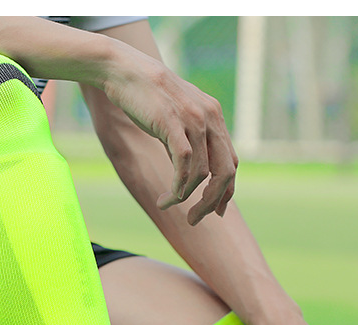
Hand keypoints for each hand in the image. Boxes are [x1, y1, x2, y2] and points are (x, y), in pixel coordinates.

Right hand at [100, 51, 236, 221]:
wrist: (126, 72)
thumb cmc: (149, 99)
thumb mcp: (178, 119)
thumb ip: (192, 141)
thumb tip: (197, 176)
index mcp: (214, 117)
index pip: (231, 162)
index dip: (227, 192)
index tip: (216, 212)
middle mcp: (210, 117)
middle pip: (224, 172)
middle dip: (212, 202)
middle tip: (195, 220)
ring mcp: (193, 119)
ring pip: (202, 174)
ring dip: (185, 198)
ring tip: (167, 204)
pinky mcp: (173, 123)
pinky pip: (183, 167)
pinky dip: (176, 190)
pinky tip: (165, 198)